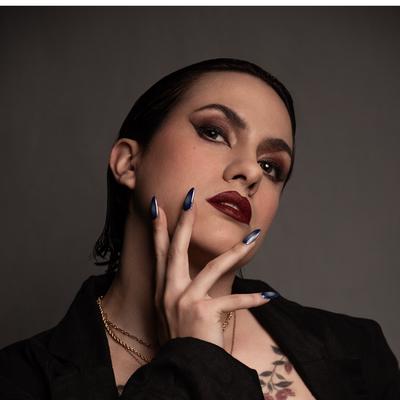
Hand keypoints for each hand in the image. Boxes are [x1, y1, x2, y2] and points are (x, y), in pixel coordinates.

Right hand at [151, 187, 269, 350]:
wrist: (183, 368)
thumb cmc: (179, 338)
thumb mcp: (169, 310)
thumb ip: (174, 288)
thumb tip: (183, 270)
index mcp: (162, 289)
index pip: (159, 252)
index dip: (158, 228)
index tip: (158, 206)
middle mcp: (169, 291)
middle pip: (177, 249)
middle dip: (183, 222)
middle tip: (190, 198)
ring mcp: (186, 301)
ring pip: (212, 268)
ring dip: (234, 251)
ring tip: (251, 238)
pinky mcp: (204, 313)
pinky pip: (233, 302)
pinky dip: (251, 300)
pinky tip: (269, 296)